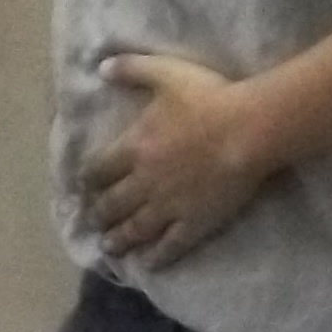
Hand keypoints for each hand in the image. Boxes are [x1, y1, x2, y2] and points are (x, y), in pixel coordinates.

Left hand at [76, 52, 273, 265]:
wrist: (247, 129)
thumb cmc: (208, 98)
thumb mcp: (166, 73)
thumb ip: (132, 69)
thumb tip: (100, 66)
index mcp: (133, 148)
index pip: (97, 170)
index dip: (88, 180)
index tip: (84, 188)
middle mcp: (143, 182)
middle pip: (111, 205)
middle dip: (99, 214)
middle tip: (93, 221)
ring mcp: (167, 206)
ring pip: (134, 229)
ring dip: (118, 240)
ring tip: (109, 248)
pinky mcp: (193, 223)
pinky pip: (169, 246)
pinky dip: (156, 257)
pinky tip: (147, 265)